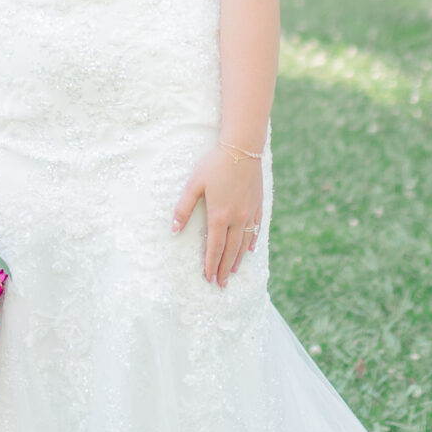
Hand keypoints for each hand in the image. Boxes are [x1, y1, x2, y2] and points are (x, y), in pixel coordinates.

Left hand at [171, 147, 262, 287]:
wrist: (242, 147)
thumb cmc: (214, 164)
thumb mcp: (194, 184)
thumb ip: (183, 208)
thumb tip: (173, 229)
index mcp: (219, 215)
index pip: (214, 247)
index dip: (210, 264)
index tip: (207, 278)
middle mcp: (237, 218)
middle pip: (230, 250)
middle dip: (224, 269)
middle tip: (220, 284)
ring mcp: (249, 212)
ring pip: (244, 243)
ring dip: (237, 260)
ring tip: (232, 272)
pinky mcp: (258, 204)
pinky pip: (256, 229)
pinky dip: (251, 242)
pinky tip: (249, 250)